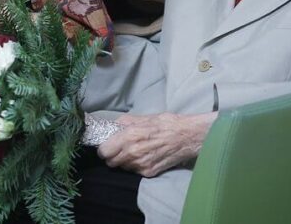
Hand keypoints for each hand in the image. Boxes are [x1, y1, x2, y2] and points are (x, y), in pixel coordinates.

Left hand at [97, 112, 216, 177]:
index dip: (104, 148)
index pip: (104, 151)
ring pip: (122, 167)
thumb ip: (125, 122)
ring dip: (124, 162)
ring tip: (135, 152)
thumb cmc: (166, 124)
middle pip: (110, 162)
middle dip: (112, 156)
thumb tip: (113, 126)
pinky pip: (134, 172)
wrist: (186, 137)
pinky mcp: (149, 172)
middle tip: (119, 150)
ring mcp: (140, 165)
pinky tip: (145, 157)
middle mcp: (132, 153)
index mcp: (129, 136)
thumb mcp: (143, 118)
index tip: (107, 146)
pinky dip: (136, 166)